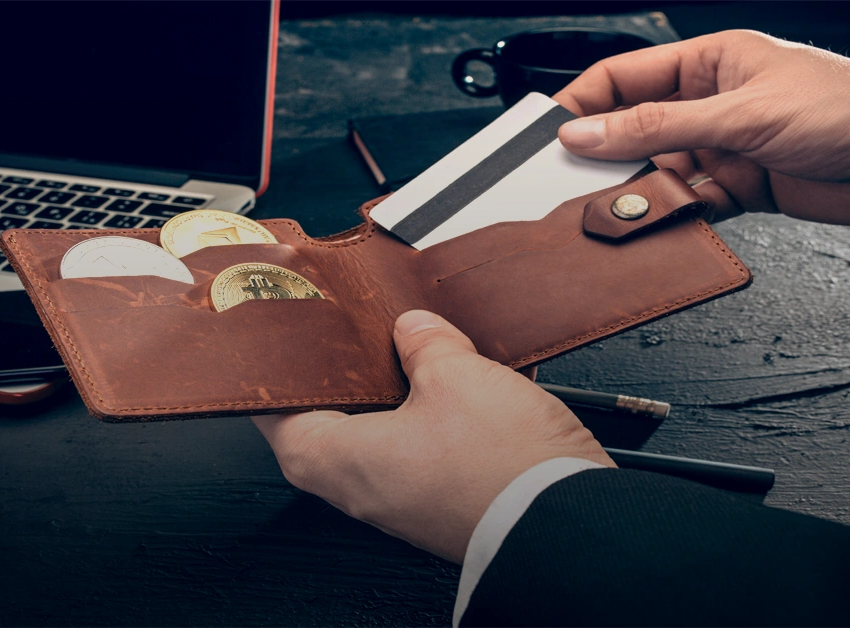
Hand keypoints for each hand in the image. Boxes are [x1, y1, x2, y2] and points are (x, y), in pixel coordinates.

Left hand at [252, 310, 613, 563]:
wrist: (568, 521)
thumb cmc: (501, 464)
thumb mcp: (456, 375)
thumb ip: (425, 344)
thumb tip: (413, 328)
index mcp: (345, 462)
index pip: (281, 423)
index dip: (282, 384)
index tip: (286, 355)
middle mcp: (368, 492)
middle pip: (332, 432)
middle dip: (345, 386)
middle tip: (352, 349)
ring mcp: (408, 504)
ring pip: (383, 443)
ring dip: (396, 403)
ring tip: (414, 358)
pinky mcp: (448, 505)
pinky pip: (426, 455)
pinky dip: (436, 421)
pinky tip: (467, 387)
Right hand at [554, 30, 849, 225]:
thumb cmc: (843, 109)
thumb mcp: (741, 113)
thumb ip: (658, 127)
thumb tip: (586, 131)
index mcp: (709, 61)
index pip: (624, 77)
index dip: (582, 102)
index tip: (549, 133)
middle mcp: (710, 102)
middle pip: (634, 129)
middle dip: (606, 156)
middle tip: (574, 182)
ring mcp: (723, 146)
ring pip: (658, 171)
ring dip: (641, 191)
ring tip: (621, 208)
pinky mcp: (739, 187)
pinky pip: (689, 202)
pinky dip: (674, 215)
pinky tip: (662, 223)